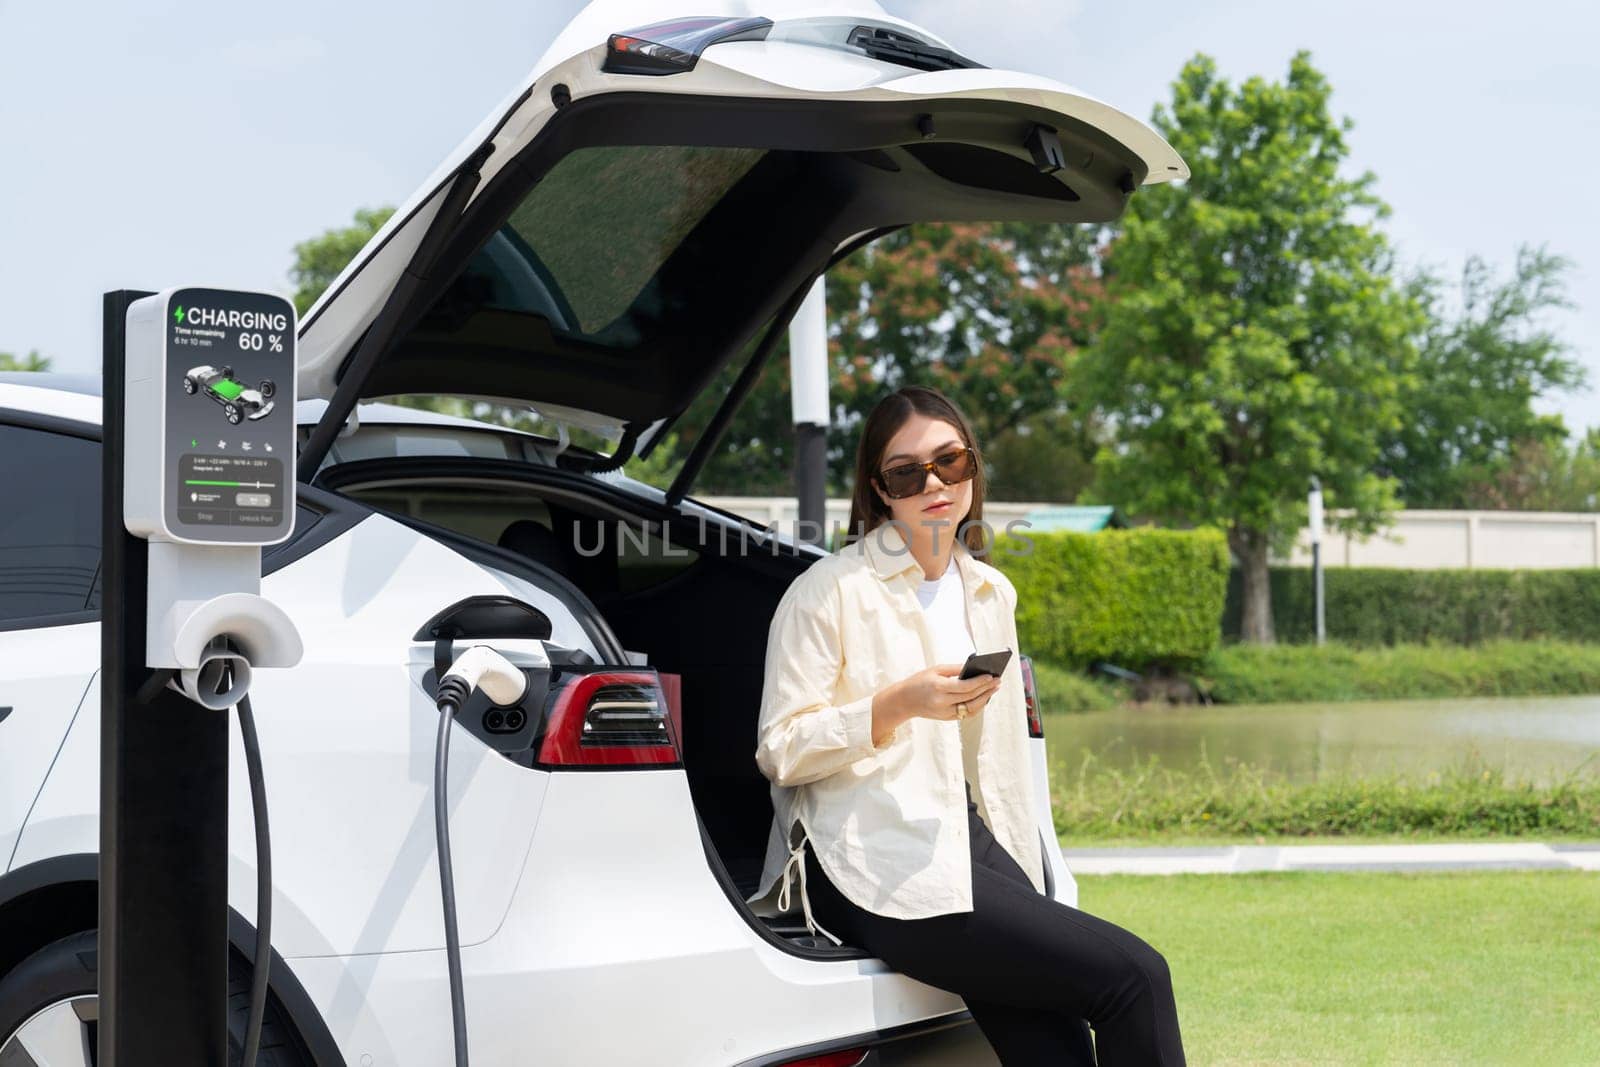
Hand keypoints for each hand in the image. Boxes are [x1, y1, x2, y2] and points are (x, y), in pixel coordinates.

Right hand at [886, 663, 1001, 723]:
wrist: (904, 700)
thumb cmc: (920, 681)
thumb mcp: (935, 669)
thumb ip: (955, 669)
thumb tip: (975, 668)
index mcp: (939, 688)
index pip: (965, 687)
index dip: (980, 682)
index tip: (992, 676)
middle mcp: (942, 703)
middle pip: (971, 697)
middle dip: (986, 689)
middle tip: (998, 681)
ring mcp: (945, 713)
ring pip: (971, 708)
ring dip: (985, 698)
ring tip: (994, 689)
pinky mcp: (947, 718)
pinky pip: (966, 713)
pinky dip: (977, 706)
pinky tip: (984, 697)